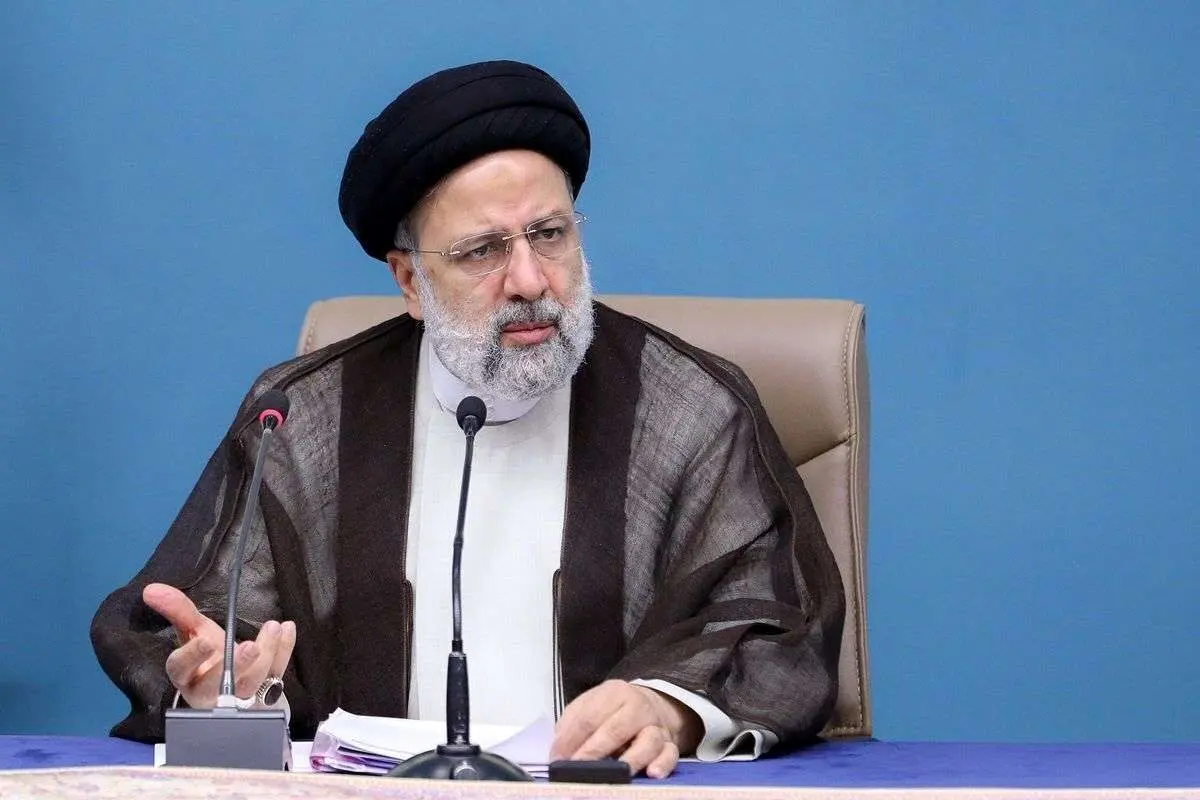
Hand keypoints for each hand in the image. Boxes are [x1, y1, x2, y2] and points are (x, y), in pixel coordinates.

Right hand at [142, 582, 296, 709]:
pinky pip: (276, 674)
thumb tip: (151, 589)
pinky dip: (284, 651)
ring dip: (267, 652)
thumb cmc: (210, 659)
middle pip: (220, 684)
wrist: (235, 686)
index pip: (182, 669)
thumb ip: (177, 611)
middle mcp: (210, 691)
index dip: (192, 656)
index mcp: (187, 676)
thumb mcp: (194, 633)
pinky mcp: (266, 695)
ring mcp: (239, 696)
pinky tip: (286, 629)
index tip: (206, 641)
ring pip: (253, 680)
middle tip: (250, 647)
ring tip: (274, 628)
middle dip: (236, 666)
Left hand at [550, 679, 701, 778]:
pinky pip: (670, 754)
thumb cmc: (613, 708)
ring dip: (633, 758)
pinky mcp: (670, 743)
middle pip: (616, 729)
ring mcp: (655, 726)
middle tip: (577, 767)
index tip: (557, 757)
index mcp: (614, 693)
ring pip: (649, 741)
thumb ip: (573, 722)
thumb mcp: (591, 704)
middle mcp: (637, 708)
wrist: (651, 703)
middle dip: (594, 750)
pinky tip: (652, 773)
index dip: (571, 739)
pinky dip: (663, 764)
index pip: (589, 717)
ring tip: (619, 772)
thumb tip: (558, 749)